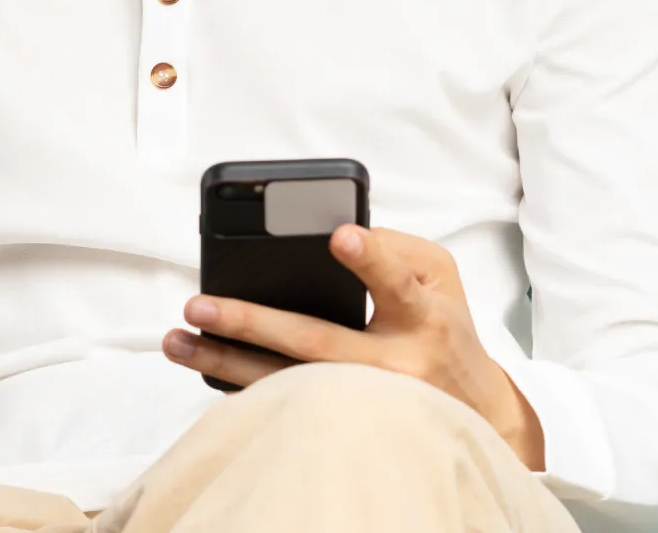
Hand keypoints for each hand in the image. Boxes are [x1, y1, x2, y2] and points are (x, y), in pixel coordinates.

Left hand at [163, 225, 545, 470]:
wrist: (478, 414)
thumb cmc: (446, 328)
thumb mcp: (440, 277)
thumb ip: (393, 247)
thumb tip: (332, 235)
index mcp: (422, 318)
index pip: (396, 283)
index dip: (370, 258)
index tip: (340, 235)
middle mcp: (392, 364)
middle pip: (316, 344)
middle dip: (252, 322)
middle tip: (200, 304)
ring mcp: (365, 403)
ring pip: (288, 385)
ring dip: (227, 363)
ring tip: (179, 340)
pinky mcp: (346, 423)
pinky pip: (287, 407)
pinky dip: (243, 390)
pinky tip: (204, 370)